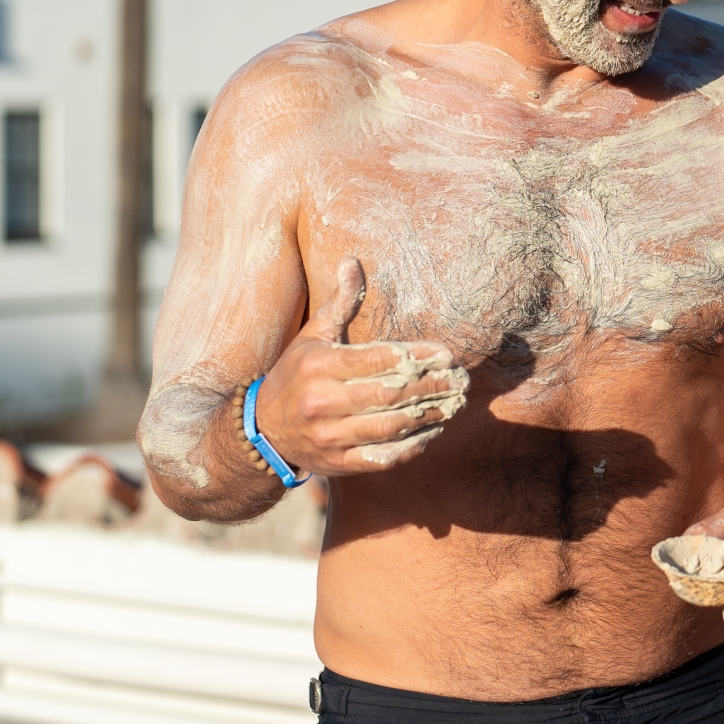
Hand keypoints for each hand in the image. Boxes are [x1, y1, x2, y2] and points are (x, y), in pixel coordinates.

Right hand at [255, 258, 469, 477]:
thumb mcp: (313, 335)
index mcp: (319, 366)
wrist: (262, 431)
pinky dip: (411, 446)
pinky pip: (382, 457)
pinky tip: (433, 431)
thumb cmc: (296, 374)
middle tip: (461, 380)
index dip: (415, 357)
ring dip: (427, 416)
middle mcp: (322, 402)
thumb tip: (352, 260)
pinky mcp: (338, 463)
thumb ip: (340, 302)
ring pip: (389, 427)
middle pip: (388, 394)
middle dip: (429, 386)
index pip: (376, 360)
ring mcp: (329, 436)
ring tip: (455, 403)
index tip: (447, 354)